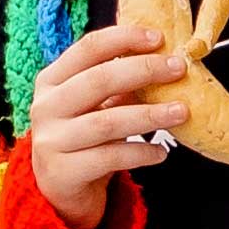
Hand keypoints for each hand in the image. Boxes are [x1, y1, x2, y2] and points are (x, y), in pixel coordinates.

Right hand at [18, 21, 200, 226]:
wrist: (58, 190)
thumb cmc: (82, 138)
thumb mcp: (94, 106)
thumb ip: (118, 84)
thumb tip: (164, 59)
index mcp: (52, 81)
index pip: (88, 49)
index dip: (124, 39)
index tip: (159, 38)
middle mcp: (46, 107)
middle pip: (98, 80)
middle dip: (144, 70)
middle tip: (178, 69)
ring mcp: (51, 140)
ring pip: (107, 121)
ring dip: (150, 115)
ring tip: (181, 112)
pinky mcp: (63, 172)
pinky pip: (110, 158)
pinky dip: (141, 153)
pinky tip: (161, 152)